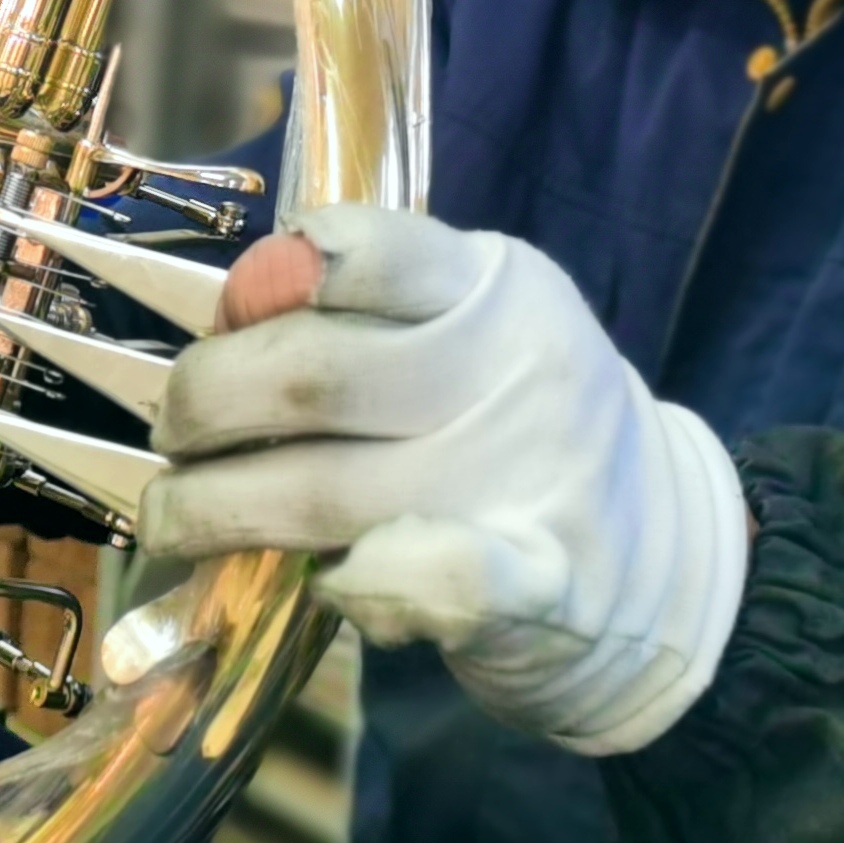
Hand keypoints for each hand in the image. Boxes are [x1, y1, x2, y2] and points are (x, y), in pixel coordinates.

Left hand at [139, 206, 749, 757]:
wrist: (668, 554)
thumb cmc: (521, 422)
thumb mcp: (462, 329)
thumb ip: (358, 308)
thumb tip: (238, 294)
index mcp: (494, 286)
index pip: (372, 252)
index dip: (273, 276)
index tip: (227, 310)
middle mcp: (517, 371)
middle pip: (317, 377)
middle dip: (208, 402)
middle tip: (177, 430)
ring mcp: (529, 482)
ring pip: (327, 491)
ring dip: (217, 509)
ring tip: (175, 515)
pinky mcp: (540, 590)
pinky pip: (431, 583)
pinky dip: (358, 588)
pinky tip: (320, 587)